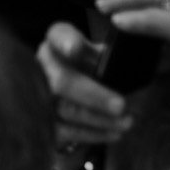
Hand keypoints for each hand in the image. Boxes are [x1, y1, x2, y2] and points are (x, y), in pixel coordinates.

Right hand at [37, 21, 127, 146]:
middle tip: (121, 105)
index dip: (65, 41)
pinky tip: (113, 134)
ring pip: (64, 109)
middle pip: (62, 81)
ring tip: (126, 122)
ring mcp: (36, 95)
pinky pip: (63, 131)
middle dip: (93, 95)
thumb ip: (113, 55)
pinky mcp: (41, 121)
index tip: (75, 49)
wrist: (79, 99)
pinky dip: (90, 134)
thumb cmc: (95, 72)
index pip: (58, 35)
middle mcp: (42, 67)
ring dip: (98, 118)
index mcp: (57, 44)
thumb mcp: (104, 57)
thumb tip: (132, 59)